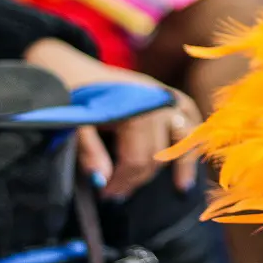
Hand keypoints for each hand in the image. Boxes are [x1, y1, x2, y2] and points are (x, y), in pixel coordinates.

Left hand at [24, 39, 200, 197]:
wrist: (69, 66)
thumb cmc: (70, 95)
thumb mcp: (72, 124)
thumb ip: (89, 153)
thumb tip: (103, 182)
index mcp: (135, 110)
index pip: (138, 160)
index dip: (122, 183)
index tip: (106, 196)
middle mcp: (158, 103)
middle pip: (159, 155)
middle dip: (139, 179)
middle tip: (119, 194)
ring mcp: (166, 96)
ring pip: (183, 138)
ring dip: (181, 163)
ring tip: (180, 187)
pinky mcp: (168, 93)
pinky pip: (190, 116)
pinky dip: (192, 135)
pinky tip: (190, 154)